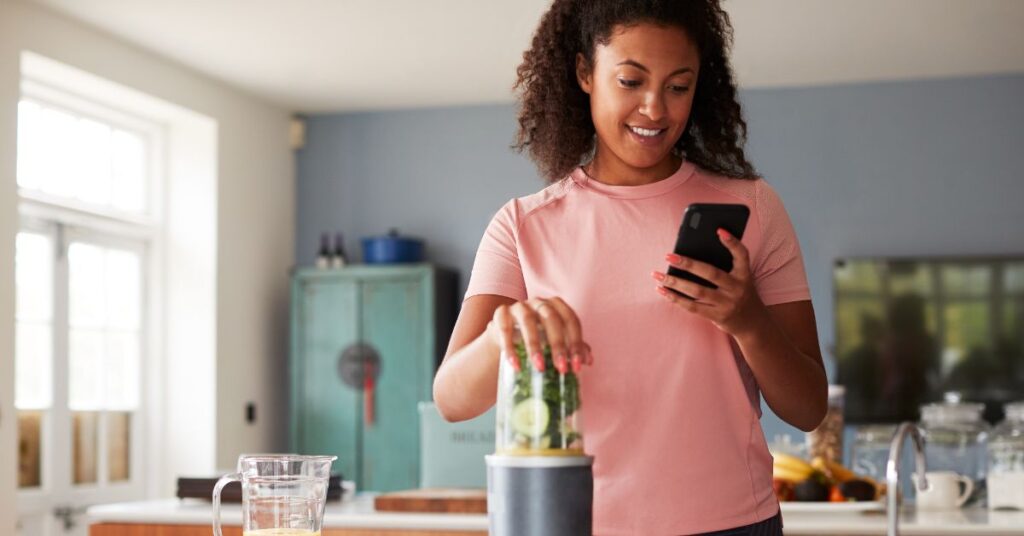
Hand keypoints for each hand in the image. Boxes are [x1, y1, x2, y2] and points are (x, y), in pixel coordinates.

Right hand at [486, 297, 592, 373]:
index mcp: (556, 306)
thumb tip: (588, 361)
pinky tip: (516, 365)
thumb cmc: (537, 336)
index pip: (571, 320)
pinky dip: (510, 347)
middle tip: (561, 369)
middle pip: (551, 318)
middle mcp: (539, 302)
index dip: (576, 343)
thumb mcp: (554, 341)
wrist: (506, 335)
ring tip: (539, 367)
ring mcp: (519, 306)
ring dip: (535, 345)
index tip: (577, 366)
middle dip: (558, 344)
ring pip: (527, 321)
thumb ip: (571, 347)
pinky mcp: (501, 313)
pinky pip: (504, 328)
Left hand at [651, 228, 768, 336]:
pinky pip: (693, 307)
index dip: (732, 242)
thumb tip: (690, 253)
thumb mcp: (739, 278)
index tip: (718, 230)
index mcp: (744, 274)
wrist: (752, 323)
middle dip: (688, 264)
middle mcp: (738, 288)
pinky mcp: (717, 316)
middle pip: (711, 273)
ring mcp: (727, 304)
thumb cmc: (739, 293)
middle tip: (668, 256)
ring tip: (657, 275)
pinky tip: (663, 290)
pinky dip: (676, 298)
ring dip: (675, 282)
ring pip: (697, 291)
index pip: (742, 255)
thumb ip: (724, 265)